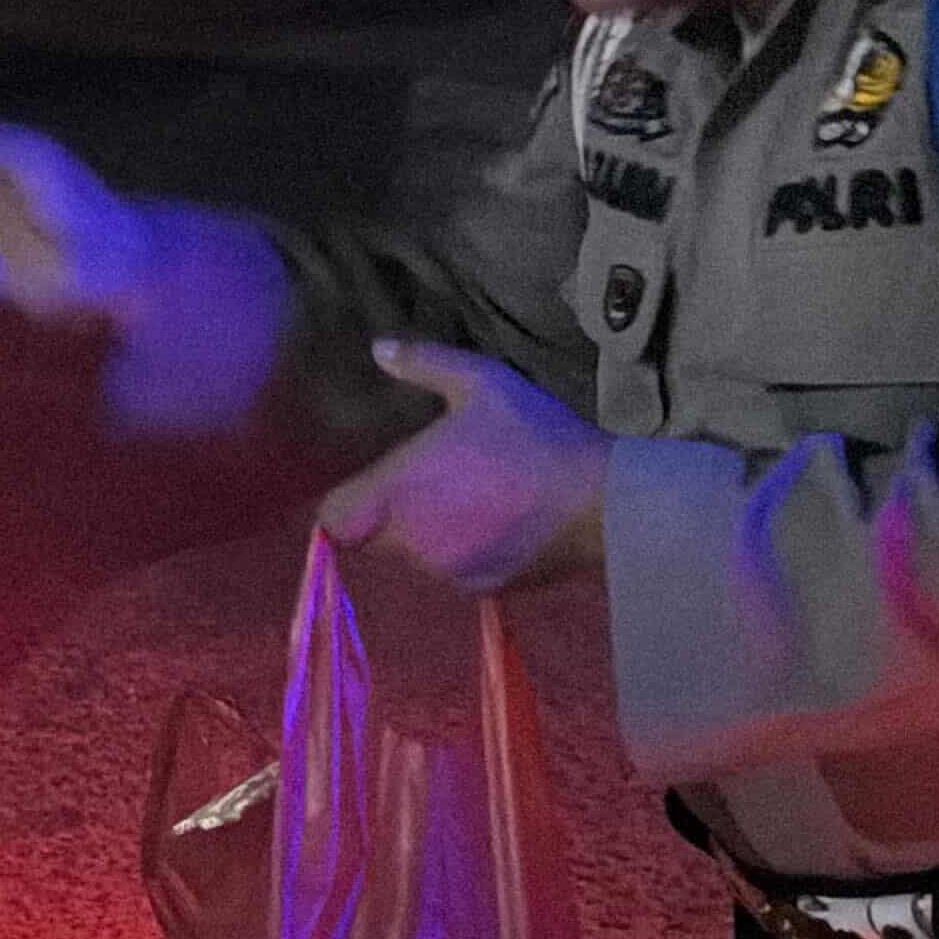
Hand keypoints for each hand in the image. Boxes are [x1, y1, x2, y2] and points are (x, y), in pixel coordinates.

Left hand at [319, 340, 613, 592]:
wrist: (602, 503)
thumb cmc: (535, 436)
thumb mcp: (481, 382)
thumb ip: (423, 364)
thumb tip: (378, 348)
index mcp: (400, 490)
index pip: (336, 519)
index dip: (346, 502)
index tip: (370, 484)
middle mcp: (413, 540)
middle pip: (373, 539)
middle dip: (388, 515)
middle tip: (428, 483)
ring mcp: (446, 572)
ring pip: (412, 559)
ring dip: (424, 536)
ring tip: (467, 501)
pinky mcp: (480, 591)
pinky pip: (451, 574)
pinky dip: (460, 555)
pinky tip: (494, 525)